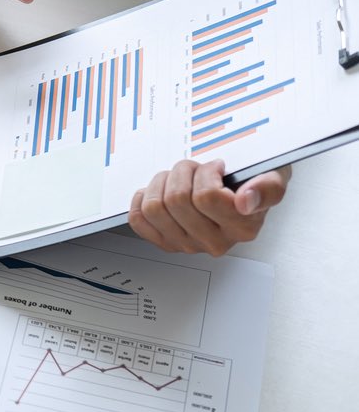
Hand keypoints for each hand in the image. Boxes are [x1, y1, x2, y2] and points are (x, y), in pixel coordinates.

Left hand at [128, 159, 291, 255]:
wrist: (241, 191)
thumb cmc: (252, 182)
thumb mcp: (273, 176)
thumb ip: (267, 188)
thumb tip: (247, 201)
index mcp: (242, 228)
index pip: (206, 197)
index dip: (206, 173)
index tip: (217, 167)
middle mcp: (216, 242)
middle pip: (176, 200)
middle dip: (183, 173)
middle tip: (196, 169)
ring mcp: (188, 244)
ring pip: (155, 207)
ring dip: (162, 183)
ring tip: (179, 178)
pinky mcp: (166, 242)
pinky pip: (138, 220)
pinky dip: (143, 200)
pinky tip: (158, 192)